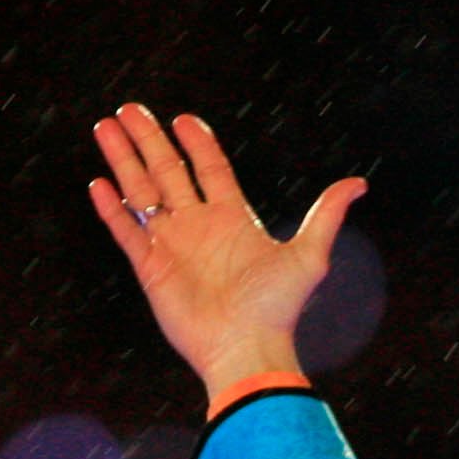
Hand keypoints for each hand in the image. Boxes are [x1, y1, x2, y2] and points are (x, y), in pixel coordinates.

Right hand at [89, 103, 365, 406]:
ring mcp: (172, 245)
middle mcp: (198, 226)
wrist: (246, 348)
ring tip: (106, 127)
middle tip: (130, 109)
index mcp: (232, 218)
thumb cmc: (278, 308)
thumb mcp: (309, 256)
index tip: (182, 118)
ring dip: (123, 160)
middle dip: (148, 139)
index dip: (197, 143)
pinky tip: (99, 183)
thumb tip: (358, 183)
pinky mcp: (150, 267)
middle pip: (167, 170)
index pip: (210, 168)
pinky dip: (111, 208)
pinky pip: (126, 230)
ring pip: (141, 192)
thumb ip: (326, 215)